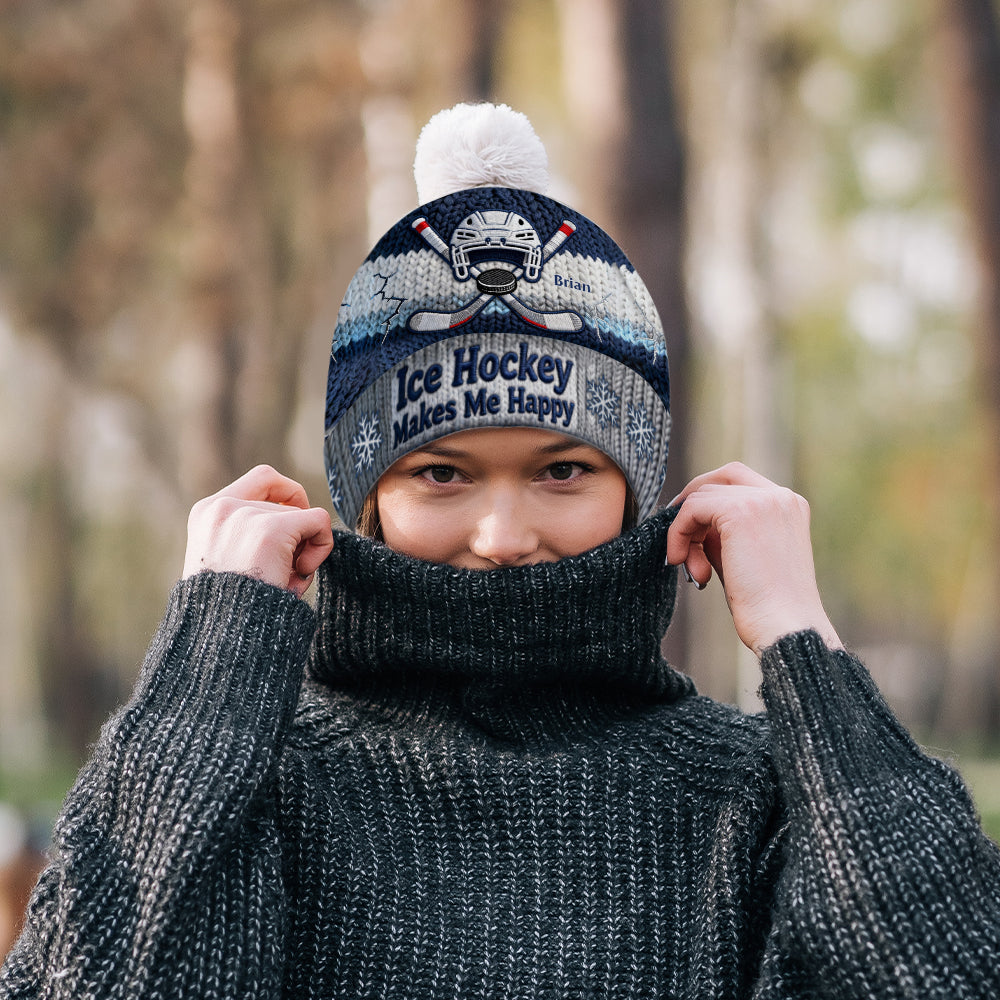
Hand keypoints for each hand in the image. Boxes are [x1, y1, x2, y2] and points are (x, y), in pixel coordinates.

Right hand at [183, 465, 333, 598]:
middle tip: (285, 572)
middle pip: (286, 503)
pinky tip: (300, 574)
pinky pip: (319, 522)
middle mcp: (222, 507)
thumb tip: (303, 517)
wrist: (221, 636)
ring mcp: (246, 516)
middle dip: (295, 537)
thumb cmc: (230, 610)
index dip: (288, 496)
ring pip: (303, 517)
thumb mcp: (228, 562)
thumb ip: (249, 535)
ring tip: (283, 581)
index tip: (294, 526)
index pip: (262, 479)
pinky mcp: (271, 530)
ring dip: (303, 550)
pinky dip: (322, 546)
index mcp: (206, 513)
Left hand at [666, 462, 841, 655]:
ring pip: (701, 496)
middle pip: (721, 477)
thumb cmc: (766, 606)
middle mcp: (780, 497)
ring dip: (685, 531)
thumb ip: (722, 533)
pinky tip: (680, 561)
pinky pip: (691, 509)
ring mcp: (762, 501)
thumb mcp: (743, 557)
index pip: (740, 481)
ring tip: (693, 569)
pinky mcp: (741, 512)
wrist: (784, 628)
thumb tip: (691, 522)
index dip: (708, 499)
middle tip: (678, 537)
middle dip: (693, 504)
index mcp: (789, 506)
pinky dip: (678, 533)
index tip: (690, 530)